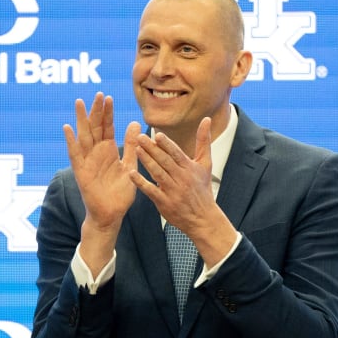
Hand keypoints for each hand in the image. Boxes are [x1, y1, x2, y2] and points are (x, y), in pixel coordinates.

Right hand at [63, 92, 139, 272]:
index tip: (108, 97)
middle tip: (98, 94)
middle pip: (95, 127)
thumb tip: (136, 123)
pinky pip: (75, 154)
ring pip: (84, 136)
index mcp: (108, 150)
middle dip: (96, 111)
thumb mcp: (130, 165)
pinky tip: (68, 128)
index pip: (107, 127)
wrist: (112, 214)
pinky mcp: (81, 172)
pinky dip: (71, 141)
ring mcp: (87, 161)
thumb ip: (132, 145)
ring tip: (79, 103)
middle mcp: (96, 153)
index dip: (107, 112)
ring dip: (81, 120)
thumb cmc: (120, 192)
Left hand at [129, 118, 236, 264]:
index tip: (156, 134)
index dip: (166, 144)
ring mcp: (173, 191)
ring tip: (136, 150)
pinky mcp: (164, 203)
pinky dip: (141, 182)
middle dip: (152, 149)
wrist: (203, 218)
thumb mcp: (205, 164)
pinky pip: (151, 191)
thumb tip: (207, 119)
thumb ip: (203, 141)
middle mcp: (181, 178)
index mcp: (189, 168)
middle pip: (165, 161)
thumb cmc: (202, 188)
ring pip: (157, 173)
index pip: (176, 153)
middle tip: (139, 138)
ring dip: (146, 161)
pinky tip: (131, 174)